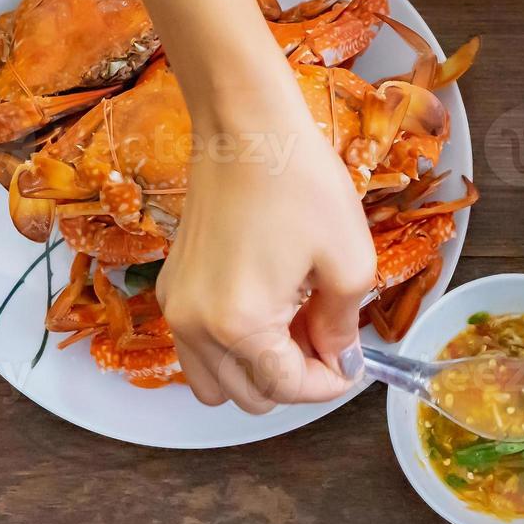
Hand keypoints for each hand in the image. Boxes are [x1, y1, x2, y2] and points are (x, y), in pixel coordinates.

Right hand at [156, 98, 375, 411]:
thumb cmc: (299, 183)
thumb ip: (344, 326)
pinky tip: (267, 307)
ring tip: (295, 328)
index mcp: (241, 325)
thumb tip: (341, 360)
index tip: (352, 365)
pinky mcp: (171, 287)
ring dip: (257, 371)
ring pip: (214, 381)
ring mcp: (176, 308)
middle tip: (327, 341)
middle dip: (293, 379)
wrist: (246, 128)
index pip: (286, 388)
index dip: (329, 384)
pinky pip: (197, 347)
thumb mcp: (348, 260)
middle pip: (247, 395)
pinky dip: (231, 347)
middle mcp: (196, 326)